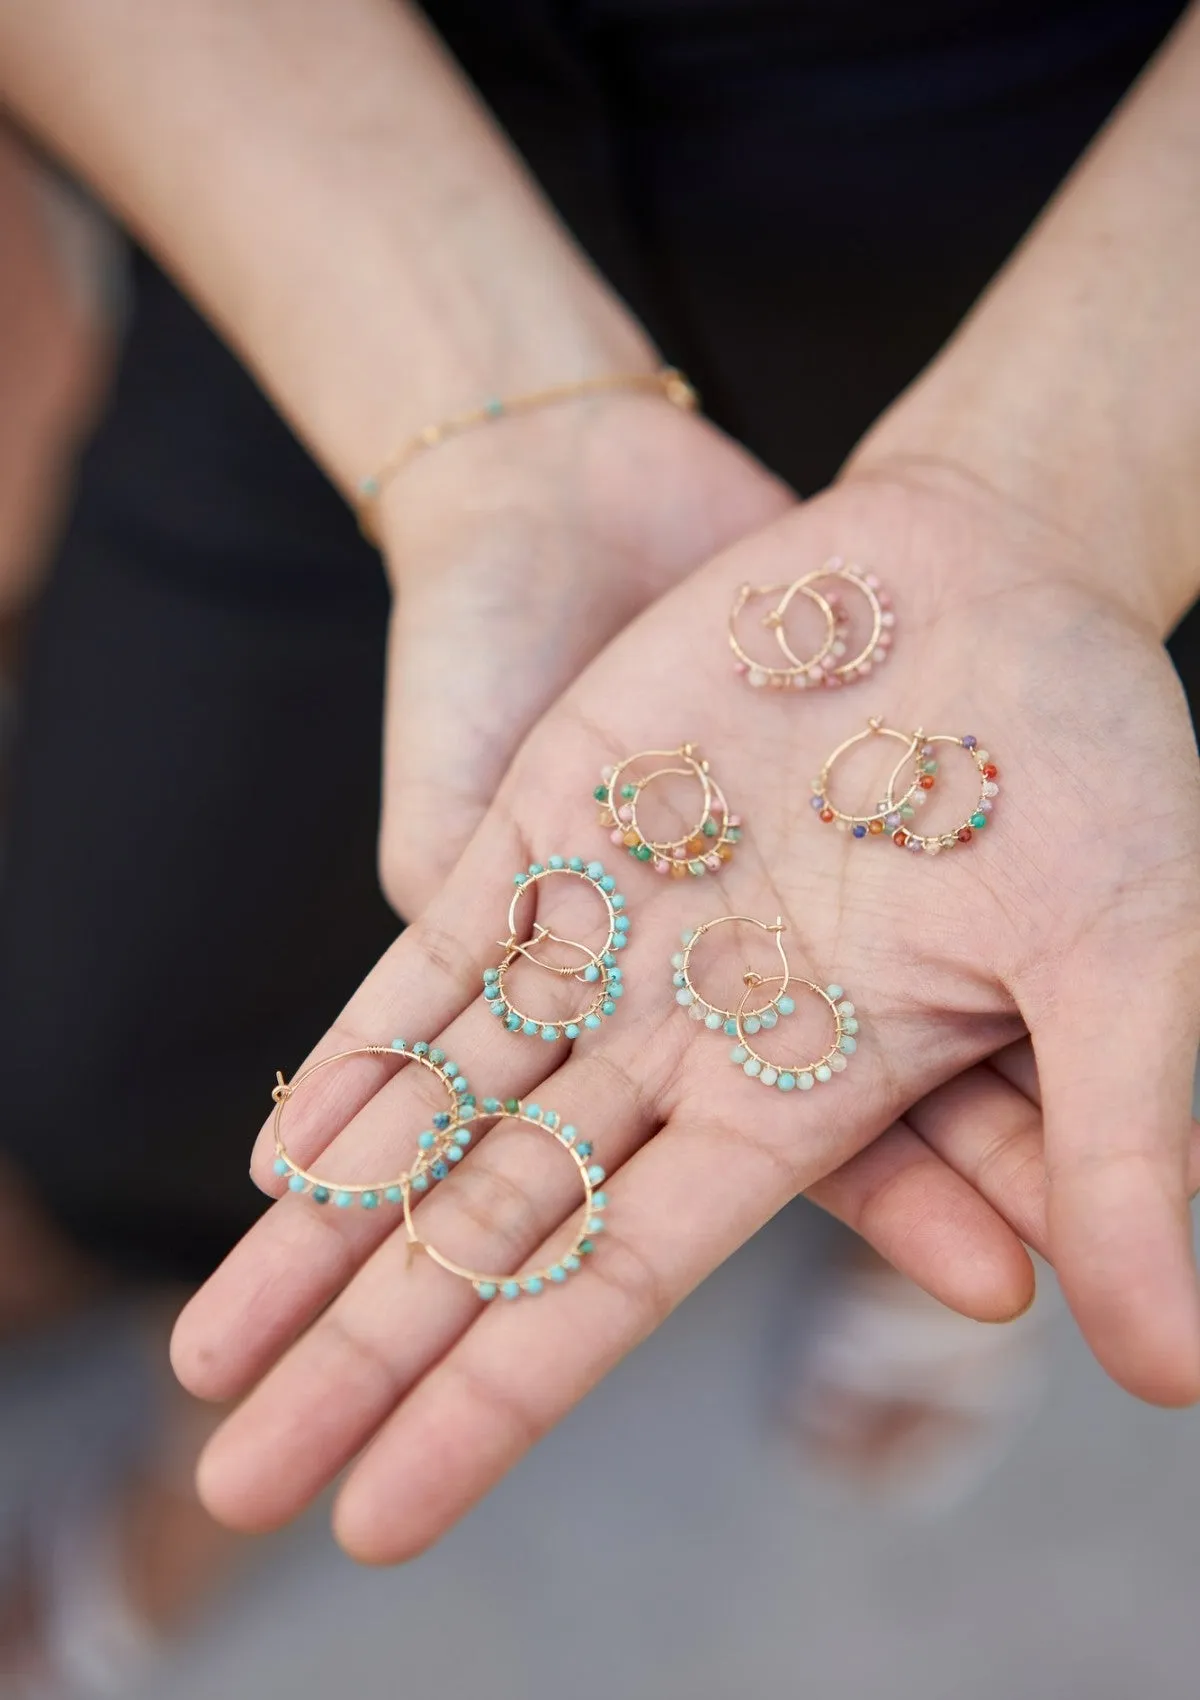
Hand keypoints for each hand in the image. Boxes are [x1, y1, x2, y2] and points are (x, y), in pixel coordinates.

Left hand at [173, 465, 1199, 1562]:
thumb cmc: (1090, 748)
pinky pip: (437, 957)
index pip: (615, 1281)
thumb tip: (1178, 1376)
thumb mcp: (1126, 948)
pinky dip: (362, 1051)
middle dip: (366, 1356)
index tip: (381, 1517)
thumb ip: (1118, 1145)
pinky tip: (283, 1152)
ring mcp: (612, 928)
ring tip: (208, 1355)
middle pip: (491, 1224)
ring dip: (322, 1229)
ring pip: (437, 1107)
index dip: (497, 1400)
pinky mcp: (559, 816)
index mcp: (803, 1091)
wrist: (998, 557)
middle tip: (236, 1491)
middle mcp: (684, 1034)